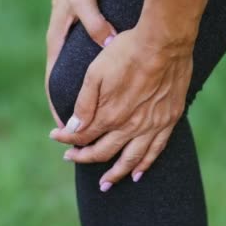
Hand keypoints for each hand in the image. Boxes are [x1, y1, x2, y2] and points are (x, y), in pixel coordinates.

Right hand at [45, 0, 116, 126]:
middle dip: (73, 114)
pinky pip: (92, 67)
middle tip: (83, 139)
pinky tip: (111, 94)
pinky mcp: (88, 35)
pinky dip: (98, 85)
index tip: (64, 134)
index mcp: (58, 41)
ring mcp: (75, 42)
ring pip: (80, 81)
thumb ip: (93, 21)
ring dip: (86, 104)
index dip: (57, 109)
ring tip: (98, 126)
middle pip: (68, 87)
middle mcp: (66, 46)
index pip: (52, 83)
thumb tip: (106, 44)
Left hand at [50, 24, 195, 191]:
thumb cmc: (127, 51)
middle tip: (72, 160)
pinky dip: (145, 165)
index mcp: (110, 115)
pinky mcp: (169, 120)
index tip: (56, 136)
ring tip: (105, 185)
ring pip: (131, 159)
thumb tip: (73, 129)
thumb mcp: (96, 72)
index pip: (83, 136)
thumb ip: (84, 104)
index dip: (67, 139)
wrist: (164, 41)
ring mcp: (152, 125)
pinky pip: (156, 151)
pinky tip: (138, 174)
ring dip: (115, 174)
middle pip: (103, 152)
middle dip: (84, 158)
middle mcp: (130, 126)